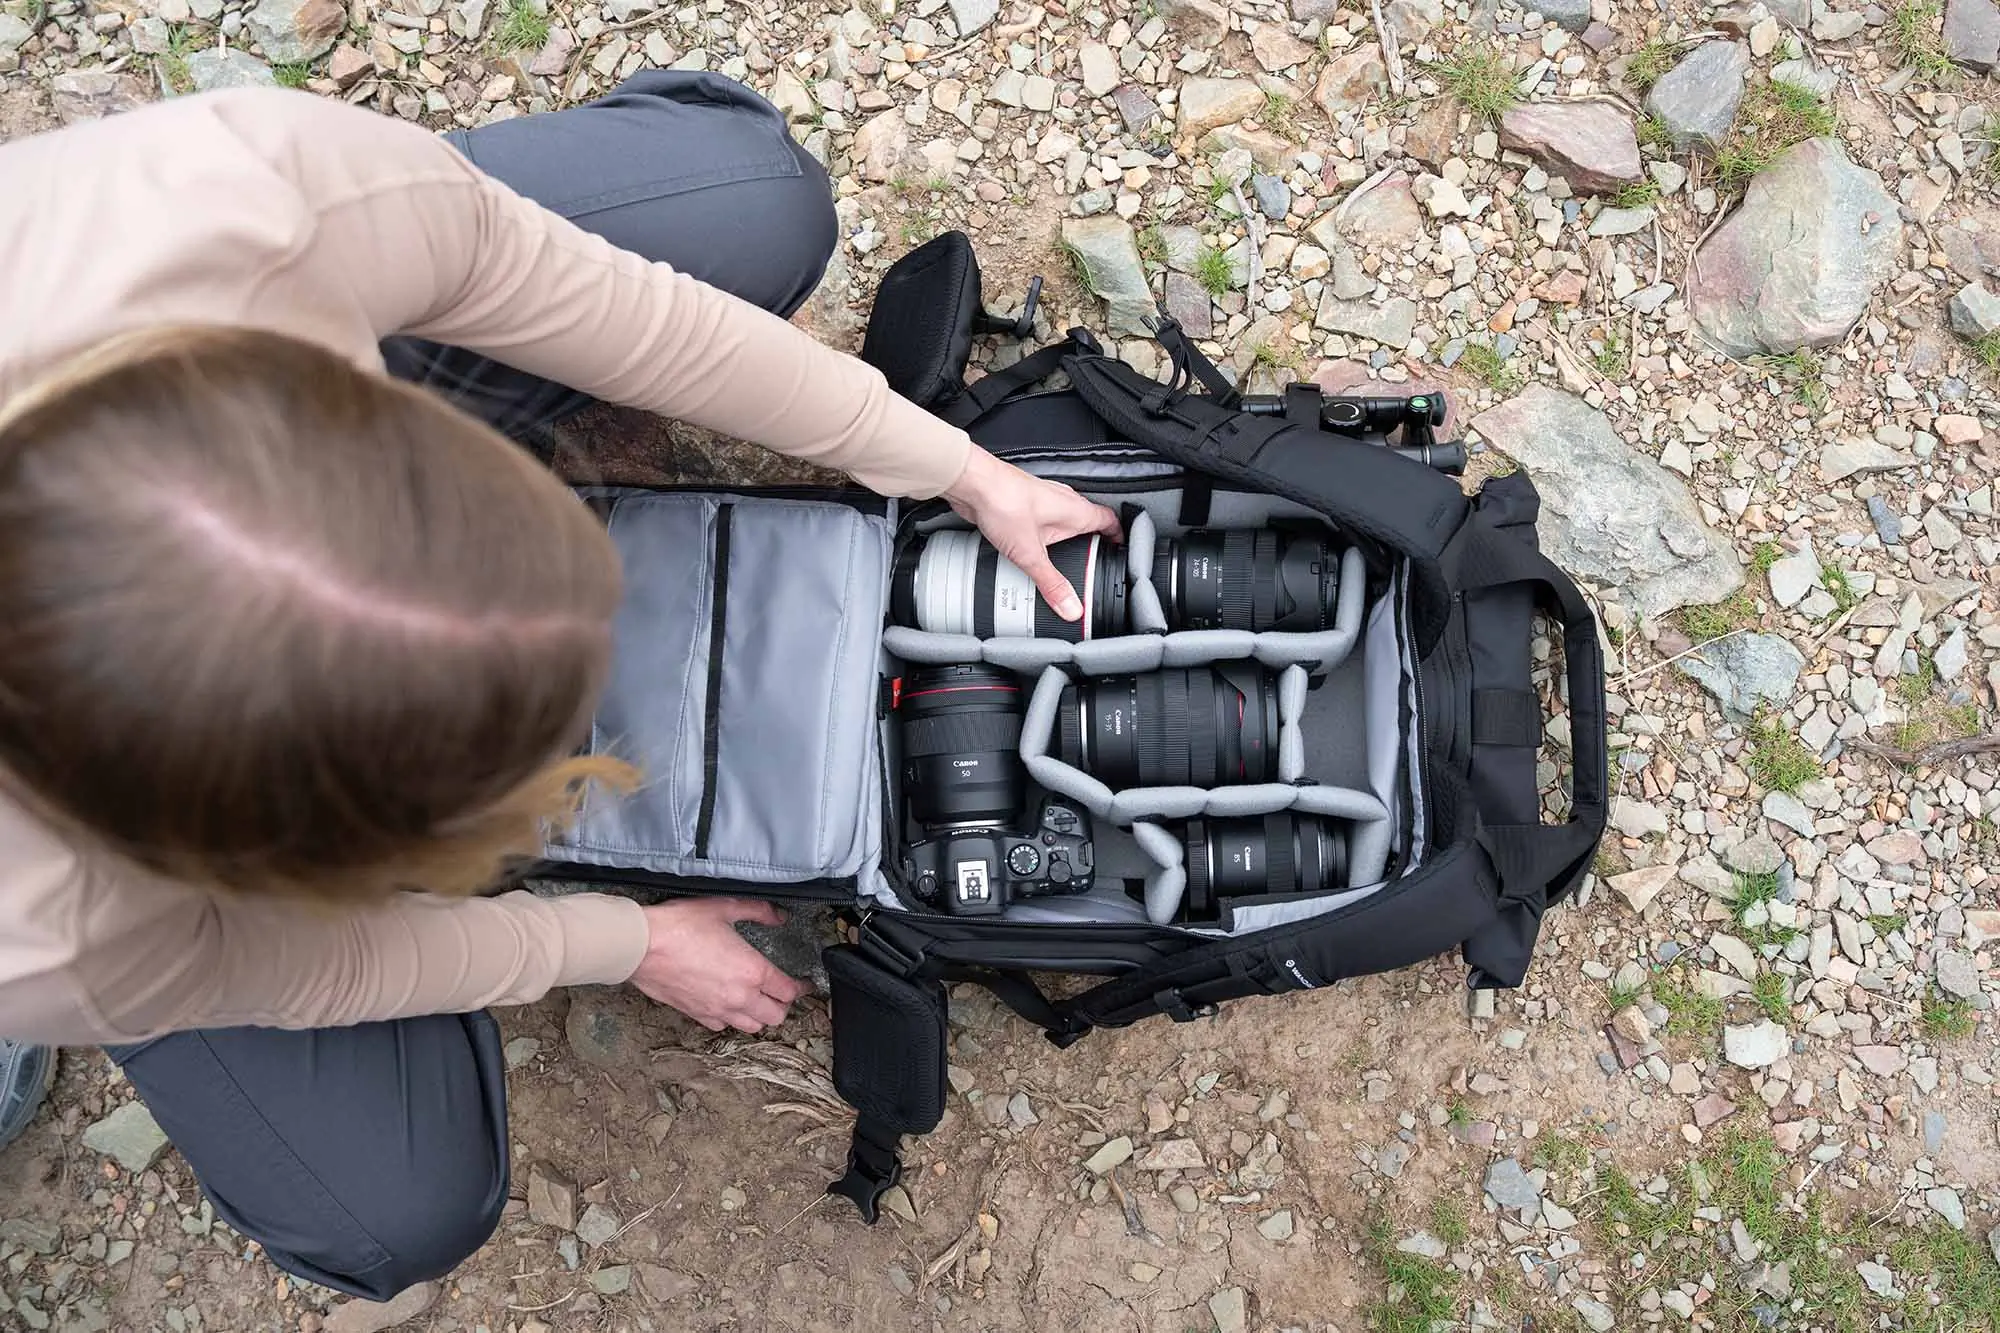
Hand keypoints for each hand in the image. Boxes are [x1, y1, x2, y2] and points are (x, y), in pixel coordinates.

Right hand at [630, 899, 809, 1032]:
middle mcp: (739, 996)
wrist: (642, 946)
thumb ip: (758, 911)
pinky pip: (722, 1026)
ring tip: (759, 1002)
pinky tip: (729, 1006)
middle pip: (775, 1016)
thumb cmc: (681, 926)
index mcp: (753, 971)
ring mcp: (717, 1010)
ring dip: (760, 1016)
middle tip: (782, 992)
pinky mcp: (697, 1014)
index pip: (788, 991)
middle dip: (784, 1005)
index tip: (805, 984)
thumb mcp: (725, 907)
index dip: (802, 988)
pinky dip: (731, 1019)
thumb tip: (778, 916)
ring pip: (752, 1026)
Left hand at [942, 447, 1121, 621]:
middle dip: (1094, 541)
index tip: (1121, 552)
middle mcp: (1063, 500)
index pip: (1110, 520)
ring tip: (1064, 559)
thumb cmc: (1003, 502)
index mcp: (1075, 509)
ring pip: (1066, 518)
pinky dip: (1046, 533)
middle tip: (1093, 562)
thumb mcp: (1030, 554)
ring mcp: (1043, 499)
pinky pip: (1045, 519)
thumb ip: (1051, 583)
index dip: (1119, 536)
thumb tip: (1071, 607)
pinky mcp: (1024, 501)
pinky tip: (1032, 546)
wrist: (972, 482)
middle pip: (1090, 520)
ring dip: (1068, 536)